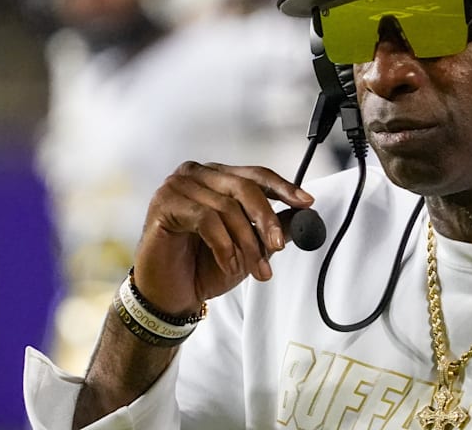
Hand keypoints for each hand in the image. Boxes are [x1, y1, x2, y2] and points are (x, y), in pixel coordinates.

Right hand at [131, 161, 314, 316]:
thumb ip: (273, 228)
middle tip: (278, 245)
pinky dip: (224, 246)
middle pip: (244, 187)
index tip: (307, 203)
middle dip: (266, 219)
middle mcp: (197, 175)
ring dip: (247, 243)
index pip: (256, 175)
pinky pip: (206, 220)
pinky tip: (228, 265)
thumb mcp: (250, 246)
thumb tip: (305, 215)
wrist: (171, 295)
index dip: (284, 188)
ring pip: (227, 207)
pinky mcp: (164, 204)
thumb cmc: (204, 267)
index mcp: (218, 177)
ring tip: (256, 270)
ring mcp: (178, 186)